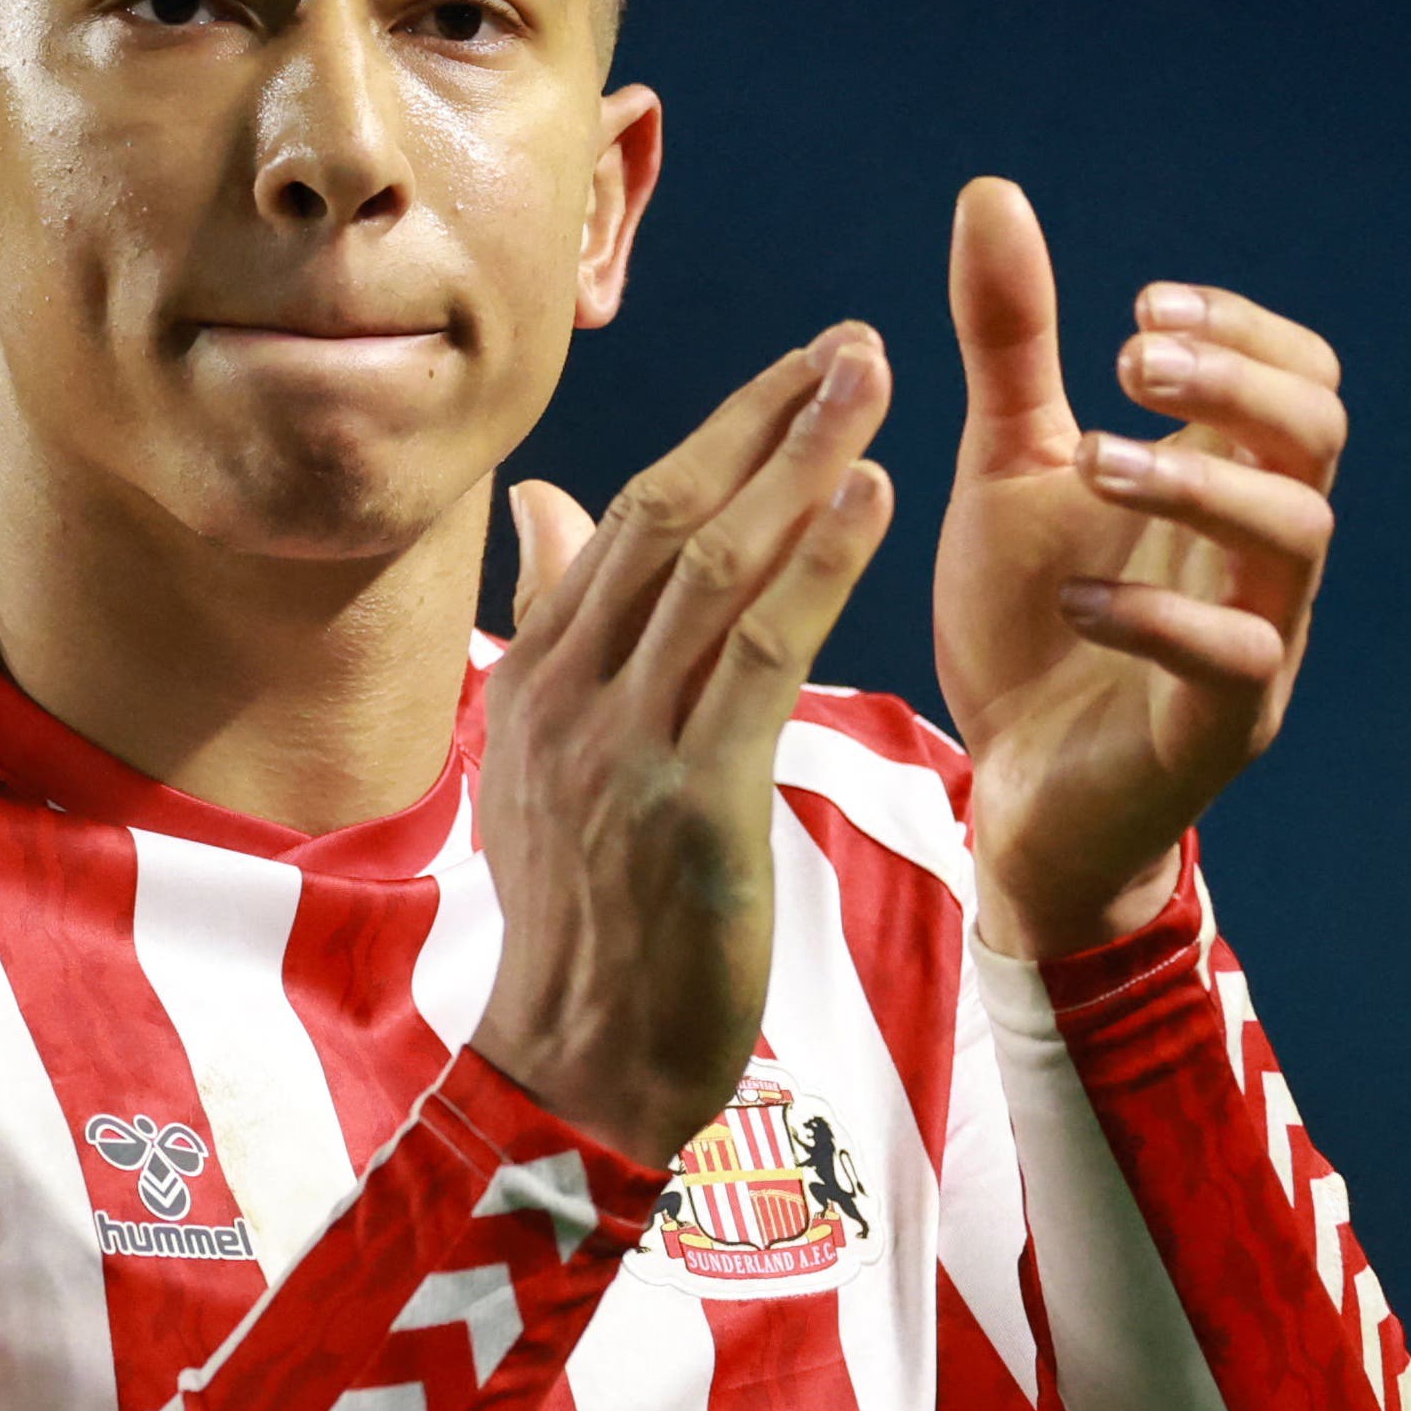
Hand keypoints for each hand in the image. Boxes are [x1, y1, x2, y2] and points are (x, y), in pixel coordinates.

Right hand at [472, 328, 897, 1163]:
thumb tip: (542, 506)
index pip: (628, 522)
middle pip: (670, 516)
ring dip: (801, 458)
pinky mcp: (690, 802)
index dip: (719, 435)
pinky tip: (869, 494)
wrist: (581, 1067)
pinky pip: (756, 655)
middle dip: (766, 419)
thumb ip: (552, 628)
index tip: (797, 370)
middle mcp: (568, 695)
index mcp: (536, 681)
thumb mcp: (540, 765)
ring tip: (873, 379)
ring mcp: (622, 745)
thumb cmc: (585, 924)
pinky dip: (815, 563)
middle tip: (854, 344)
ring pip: (714, 565)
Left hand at [932, 178, 1343, 958]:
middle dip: (1234, 383)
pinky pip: (1232, 662)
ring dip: (1197, 481)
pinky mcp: (1216, 729)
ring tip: (1087, 461)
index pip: (1297, 377)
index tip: (1135, 313)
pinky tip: (1074, 595)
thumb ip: (1013, 343)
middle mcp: (1255, 555)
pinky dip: (1155, 614)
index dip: (1238, 331)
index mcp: (1223, 482)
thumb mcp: (1009, 467)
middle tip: (1128, 362)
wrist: (1011, 797)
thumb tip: (991, 191)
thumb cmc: (1031, 626)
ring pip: (1296, 539)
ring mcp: (1252, 643)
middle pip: (1317, 436)